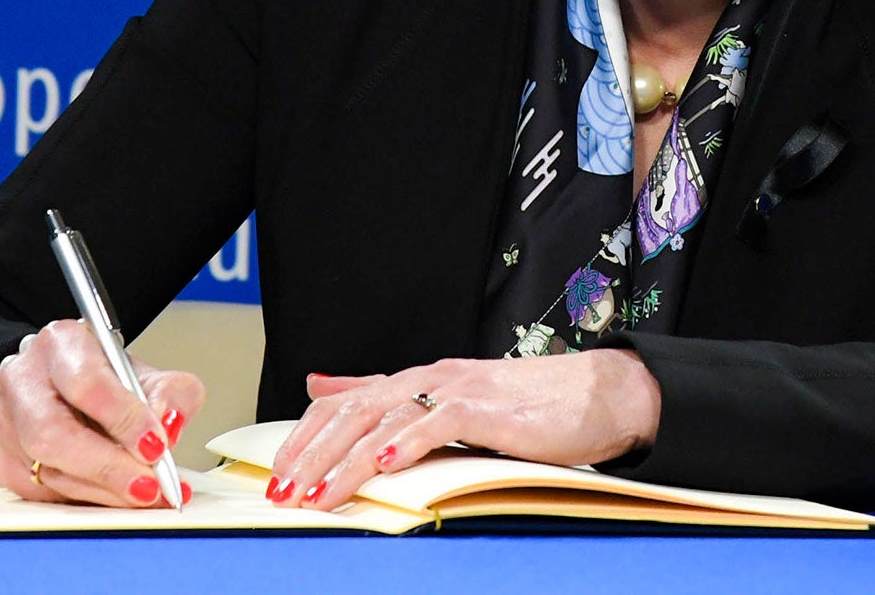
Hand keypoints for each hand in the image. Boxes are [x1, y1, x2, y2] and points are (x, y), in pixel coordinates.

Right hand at [0, 318, 206, 506]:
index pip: (87, 382)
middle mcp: (23, 379)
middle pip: (53, 433)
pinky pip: (41, 493)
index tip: (156, 446)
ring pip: (47, 470)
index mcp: (61, 343)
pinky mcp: (2, 461)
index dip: (123, 418)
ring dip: (102, 491)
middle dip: (108, 467)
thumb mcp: (150, 375)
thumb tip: (169, 425)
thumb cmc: (107, 381)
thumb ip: (173, 393)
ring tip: (144, 494)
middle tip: (149, 486)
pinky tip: (113, 496)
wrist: (64, 390)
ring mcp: (6, 423)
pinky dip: (83, 500)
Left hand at [265, 351, 660, 508]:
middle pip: (356, 412)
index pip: (344, 403)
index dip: (306, 437)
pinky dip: (411, 441)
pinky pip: (442, 421)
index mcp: (419, 380)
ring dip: (349, 461)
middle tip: (282, 494)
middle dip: (313, 455)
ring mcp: (461, 389)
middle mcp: (432, 378)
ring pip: (389, 419)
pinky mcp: (491, 408)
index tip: (276, 475)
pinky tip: (387, 464)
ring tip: (319, 496)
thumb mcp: (449, 402)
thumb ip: (384, 396)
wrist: (598, 394)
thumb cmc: (528, 407)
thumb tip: (320, 387)